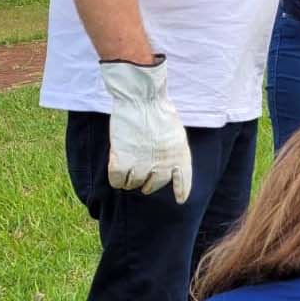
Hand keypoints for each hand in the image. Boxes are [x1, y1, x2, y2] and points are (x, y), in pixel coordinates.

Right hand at [99, 57, 191, 202]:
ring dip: (129, 179)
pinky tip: (117, 167)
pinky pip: (117, 181)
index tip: (180, 200)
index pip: (183, 181)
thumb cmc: (158, 110)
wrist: (142, 100)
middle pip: (153, 186)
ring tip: (128, 165)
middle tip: (141, 175)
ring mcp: (142, 165)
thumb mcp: (175, 132)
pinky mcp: (122, 161)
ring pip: (133, 185)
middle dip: (146, 183)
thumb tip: (166, 165)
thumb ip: (172, 150)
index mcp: (179, 156)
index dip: (181, 191)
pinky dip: (116, 178)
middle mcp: (163, 165)